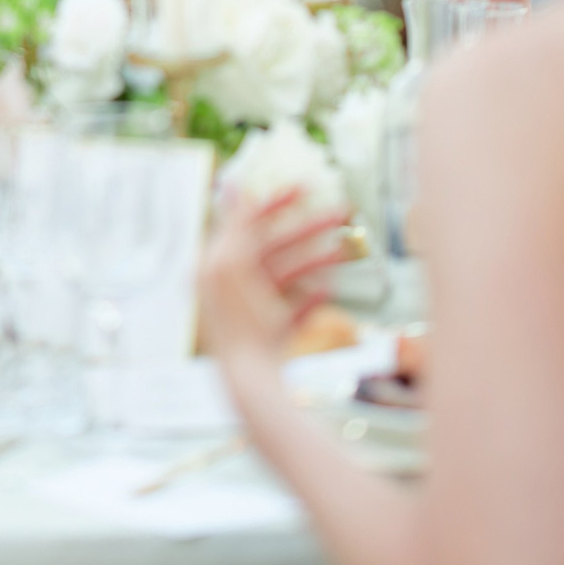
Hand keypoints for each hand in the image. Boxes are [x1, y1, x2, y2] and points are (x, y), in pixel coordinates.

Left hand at [198, 187, 352, 363]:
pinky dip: (309, 300)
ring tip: (345, 251)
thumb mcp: (236, 264)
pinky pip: (290, 311)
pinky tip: (329, 292)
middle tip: (340, 213)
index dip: (276, 202)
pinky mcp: (266, 335)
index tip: (306, 186)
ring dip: (317, 261)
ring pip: (286, 276)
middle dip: (308, 229)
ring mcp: (249, 311)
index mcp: (218, 265)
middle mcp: (230, 285)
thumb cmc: (239, 322)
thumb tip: (232, 182)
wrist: (249, 381)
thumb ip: (236, 223)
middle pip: (272, 247)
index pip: (247, 223)